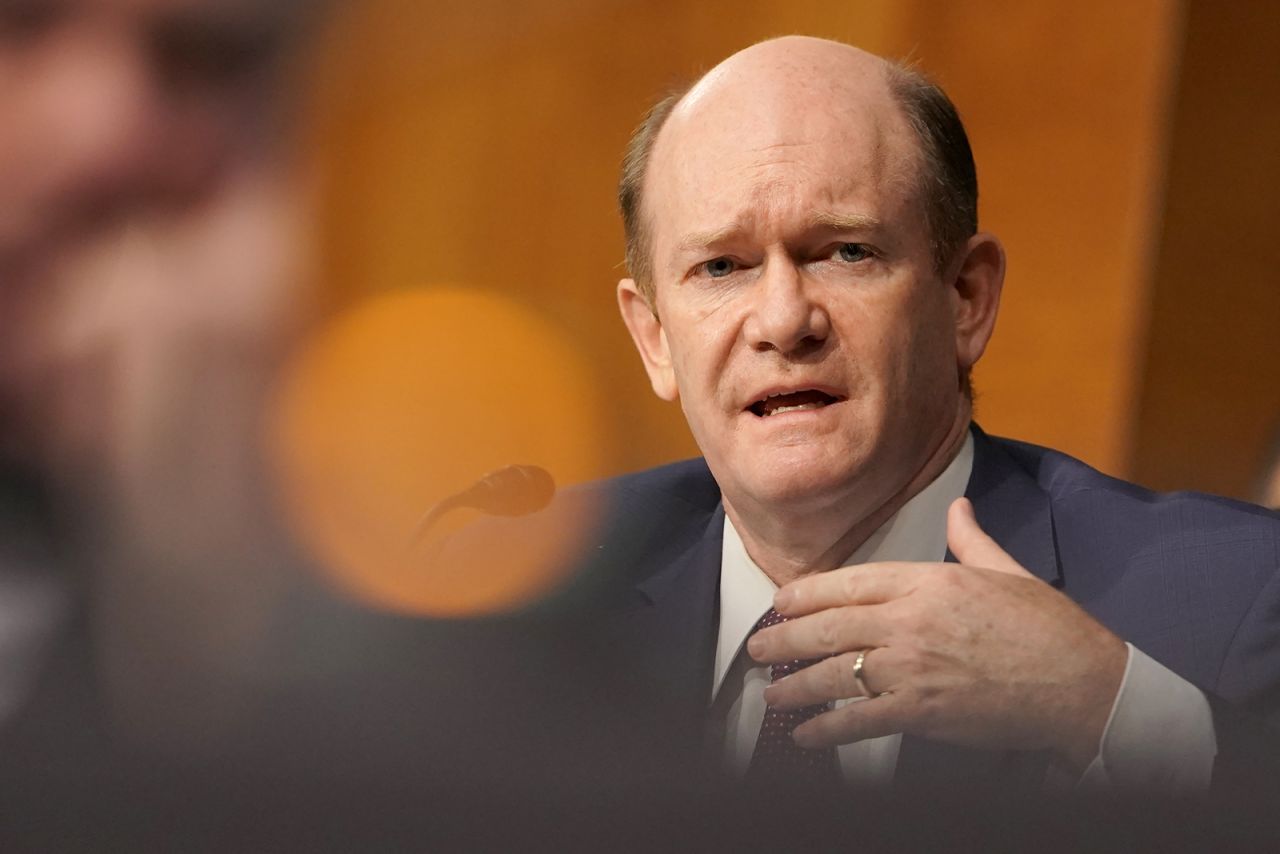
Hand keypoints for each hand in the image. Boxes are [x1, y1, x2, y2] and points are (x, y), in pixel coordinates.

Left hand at [748, 497, 1127, 771]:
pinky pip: (860, 721)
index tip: (780, 603)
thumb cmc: (1048, 627)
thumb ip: (970, 539)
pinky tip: (806, 736)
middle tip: (757, 648)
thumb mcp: (1006, 570)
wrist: (1082, 682)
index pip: (849, 582)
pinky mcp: (923, 711)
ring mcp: (913, 667)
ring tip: (771, 694)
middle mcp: (911, 620)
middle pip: (828, 627)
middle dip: (784, 639)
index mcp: (928, 581)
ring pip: (835, 674)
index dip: (806, 594)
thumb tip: (959, 507)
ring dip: (795, 686)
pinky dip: (827, 730)